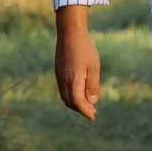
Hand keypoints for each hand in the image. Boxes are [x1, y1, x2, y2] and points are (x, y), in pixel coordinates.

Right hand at [53, 4, 100, 119]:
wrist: (69, 33)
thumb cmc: (85, 49)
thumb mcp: (94, 67)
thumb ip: (92, 85)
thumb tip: (92, 101)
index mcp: (73, 80)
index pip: (77, 102)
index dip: (85, 111)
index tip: (93, 116)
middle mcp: (63, 80)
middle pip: (70, 102)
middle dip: (81, 109)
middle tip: (93, 111)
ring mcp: (59, 76)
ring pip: (65, 97)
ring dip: (75, 103)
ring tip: (87, 104)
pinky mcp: (58, 72)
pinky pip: (62, 89)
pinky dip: (70, 96)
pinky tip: (79, 93)